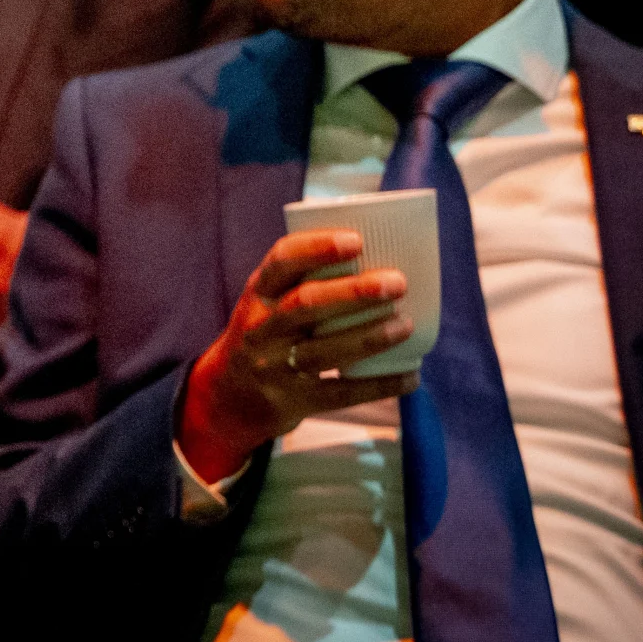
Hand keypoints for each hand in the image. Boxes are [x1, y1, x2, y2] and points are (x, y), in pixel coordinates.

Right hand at [176, 227, 415, 482]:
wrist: (231, 395)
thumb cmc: (268, 334)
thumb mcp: (268, 303)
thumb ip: (305, 281)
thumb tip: (381, 254)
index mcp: (258, 295)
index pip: (280, 262)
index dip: (317, 248)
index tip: (356, 240)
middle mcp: (260, 329)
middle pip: (305, 304)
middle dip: (354, 292)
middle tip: (397, 282)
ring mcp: (274, 367)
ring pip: (325, 350)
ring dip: (370, 336)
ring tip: (406, 324)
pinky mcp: (294, 401)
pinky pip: (342, 393)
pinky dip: (380, 385)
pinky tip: (411, 375)